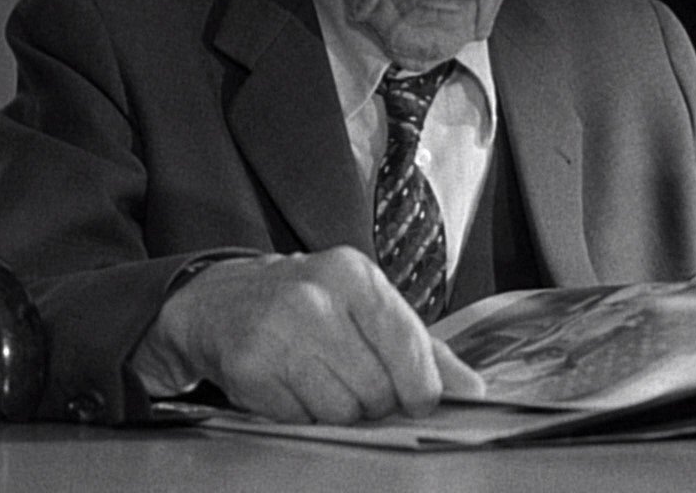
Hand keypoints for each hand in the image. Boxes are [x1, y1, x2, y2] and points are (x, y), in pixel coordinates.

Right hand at [130, 247, 485, 423]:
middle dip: (376, 401)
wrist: (222, 301)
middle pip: (378, 387)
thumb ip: (424, 349)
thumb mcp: (369, 308)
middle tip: (357, 385)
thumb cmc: (310, 305)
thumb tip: (473, 390)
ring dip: (340, 412)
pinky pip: (301, 419)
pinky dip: (304, 416)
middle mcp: (317, 297)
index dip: (422, 386)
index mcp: (357, 275)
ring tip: (323, 383)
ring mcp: (279, 331)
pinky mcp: (250, 366)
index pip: (408, 343)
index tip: (422, 402)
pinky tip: (293, 388)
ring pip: (342, 410)